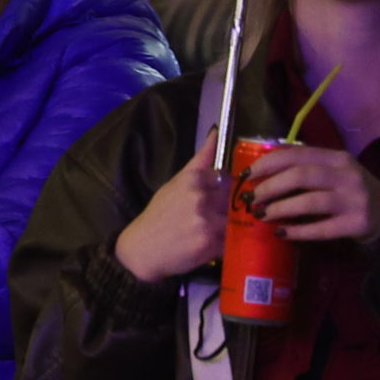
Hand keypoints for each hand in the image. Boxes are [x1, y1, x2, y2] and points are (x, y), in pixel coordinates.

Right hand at [115, 128, 225, 283]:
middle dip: (228, 209)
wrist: (142, 248)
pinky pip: (233, 240)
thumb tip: (216, 132)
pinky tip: (211, 245)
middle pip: (234, 199)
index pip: (229, 178)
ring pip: (236, 221)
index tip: (214, 199)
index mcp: (193, 179)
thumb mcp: (175, 183)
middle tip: (212, 218)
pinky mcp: (211, 243)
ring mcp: (207, 221)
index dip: (225, 190)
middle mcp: (201, 197)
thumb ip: (200, 160)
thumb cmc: (159, 214)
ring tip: (212, 232)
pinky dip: (226, 244)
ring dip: (229, 227)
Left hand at [243, 143, 379, 243]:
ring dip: (281, 208)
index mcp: (338, 158)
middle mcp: (347, 175)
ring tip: (261, 214)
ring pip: (310, 202)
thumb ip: (306, 167)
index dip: (268, 163)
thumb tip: (260, 172)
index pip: (297, 154)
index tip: (247, 174)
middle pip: (301, 176)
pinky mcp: (357, 224)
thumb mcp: (334, 172)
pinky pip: (322, 228)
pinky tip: (282, 233)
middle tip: (251, 198)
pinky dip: (299, 231)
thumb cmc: (350, 191)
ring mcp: (355, 200)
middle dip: (270, 187)